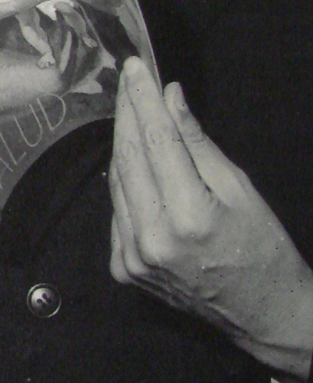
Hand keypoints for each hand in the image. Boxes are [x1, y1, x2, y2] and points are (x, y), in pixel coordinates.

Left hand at [109, 57, 312, 382]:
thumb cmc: (263, 249)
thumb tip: (171, 96)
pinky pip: (117, 210)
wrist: (264, 316)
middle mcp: (153, 238)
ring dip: (122, 142)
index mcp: (189, 216)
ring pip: (116, 181)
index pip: (156, 139)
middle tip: (128, 79)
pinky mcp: (124, 268)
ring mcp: (134, 257)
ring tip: (131, 111)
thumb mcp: (241, 189)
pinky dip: (124, 181)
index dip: (143, 97)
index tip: (135, 66)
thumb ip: (198, 142)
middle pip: (128, 156)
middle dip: (127, 112)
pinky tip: (135, 159)